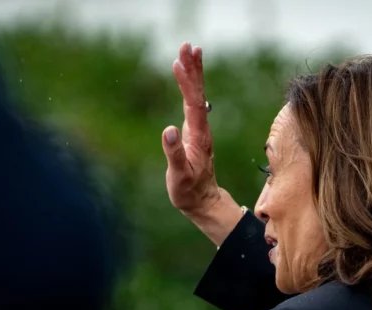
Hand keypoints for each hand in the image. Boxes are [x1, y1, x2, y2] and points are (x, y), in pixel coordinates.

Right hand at [162, 42, 218, 216]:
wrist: (203, 201)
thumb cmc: (189, 191)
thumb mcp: (180, 176)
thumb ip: (175, 154)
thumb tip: (169, 130)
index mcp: (198, 136)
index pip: (192, 103)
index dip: (186, 83)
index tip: (179, 63)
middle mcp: (201, 129)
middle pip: (197, 93)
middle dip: (193, 69)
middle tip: (188, 46)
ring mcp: (199, 129)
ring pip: (197, 96)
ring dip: (194, 74)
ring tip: (191, 52)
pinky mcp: (195, 131)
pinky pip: (193, 102)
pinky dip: (191, 87)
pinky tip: (188, 78)